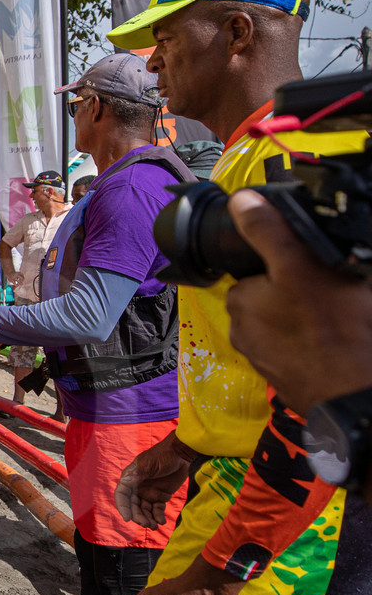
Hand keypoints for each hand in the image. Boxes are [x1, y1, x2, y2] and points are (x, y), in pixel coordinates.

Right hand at [116, 430, 196, 526]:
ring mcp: (149, 492)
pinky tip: (161, 521)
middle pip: (134, 506)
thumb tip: (123, 485)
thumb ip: (135, 476)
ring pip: (145, 510)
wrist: (181, 454)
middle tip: (146, 524)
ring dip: (148, 519)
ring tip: (154, 526)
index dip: (123, 508)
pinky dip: (158, 516)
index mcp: (130, 479)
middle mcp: (137, 487)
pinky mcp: (161, 496)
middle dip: (139, 516)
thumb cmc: (161, 456)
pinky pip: (157, 509)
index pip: (122, 496)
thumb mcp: (146, 465)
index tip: (127, 519)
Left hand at [226, 189, 371, 412]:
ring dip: (307, 319)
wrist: (355, 394)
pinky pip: (299, 348)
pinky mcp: (286, 376)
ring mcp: (265, 357)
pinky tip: (335, 341)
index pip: (258, 272)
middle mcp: (243, 332)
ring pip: (286, 324)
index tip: (313, 270)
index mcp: (240, 302)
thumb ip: (269, 233)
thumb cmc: (333, 331)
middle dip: (298, 293)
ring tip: (337, 320)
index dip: (288, 266)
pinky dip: (314, 343)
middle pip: (273, 297)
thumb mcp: (301, 267)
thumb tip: (242, 201)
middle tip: (331, 294)